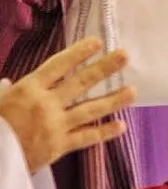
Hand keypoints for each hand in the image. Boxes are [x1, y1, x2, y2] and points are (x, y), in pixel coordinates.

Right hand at [0, 38, 136, 173]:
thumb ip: (6, 92)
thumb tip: (9, 85)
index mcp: (28, 88)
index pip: (59, 65)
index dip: (79, 52)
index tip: (98, 42)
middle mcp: (47, 103)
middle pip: (82, 82)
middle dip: (105, 68)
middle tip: (125, 56)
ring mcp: (57, 125)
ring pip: (91, 109)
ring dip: (114, 100)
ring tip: (133, 91)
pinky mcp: (61, 146)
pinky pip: (87, 137)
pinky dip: (104, 132)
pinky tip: (122, 126)